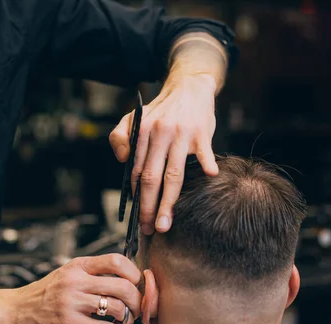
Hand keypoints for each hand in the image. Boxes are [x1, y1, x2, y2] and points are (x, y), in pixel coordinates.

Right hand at [0, 254, 144, 323]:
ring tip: (126, 321)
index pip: (116, 260)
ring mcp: (73, 302)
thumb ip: (92, 274)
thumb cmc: (44, 294)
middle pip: (122, 285)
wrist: (15, 311)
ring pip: (117, 307)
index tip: (137, 283)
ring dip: (129, 317)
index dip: (133, 273)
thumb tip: (125, 279)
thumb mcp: (67, 274)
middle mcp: (76, 281)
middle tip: (137, 307)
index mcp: (78, 265)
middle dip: (137, 299)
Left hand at [110, 74, 218, 234]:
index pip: (135, 171)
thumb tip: (122, 161)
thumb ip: (120, 136)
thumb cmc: (162, 110)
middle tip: (148, 230)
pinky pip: (204, 151)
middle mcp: (159, 134)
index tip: (137, 219)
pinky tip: (210, 176)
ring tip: (165, 224)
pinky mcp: (201, 133)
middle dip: (148, 208)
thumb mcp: (134, 117)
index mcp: (141, 132)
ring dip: (168, 202)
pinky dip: (207, 163)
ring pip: (173, 174)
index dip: (136, 197)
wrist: (189, 86)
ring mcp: (181, 134)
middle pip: (151, 178)